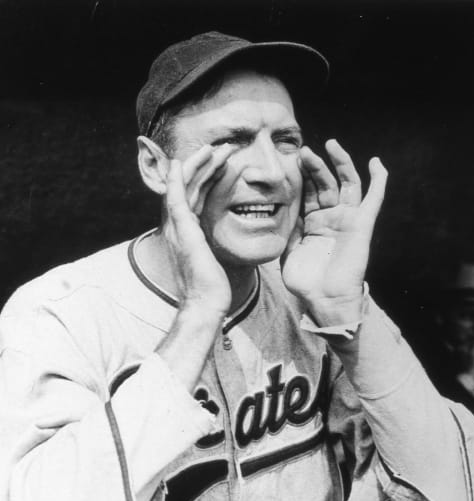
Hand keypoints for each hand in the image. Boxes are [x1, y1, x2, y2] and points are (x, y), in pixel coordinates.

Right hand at [164, 144, 232, 317]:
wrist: (206, 304)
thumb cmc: (212, 288)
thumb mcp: (213, 261)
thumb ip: (213, 246)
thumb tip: (223, 242)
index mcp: (186, 233)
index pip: (194, 196)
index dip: (205, 177)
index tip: (219, 163)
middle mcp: (177, 228)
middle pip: (189, 187)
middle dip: (204, 166)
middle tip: (219, 148)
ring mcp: (177, 229)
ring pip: (185, 187)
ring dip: (198, 166)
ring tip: (214, 148)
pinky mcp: (182, 232)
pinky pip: (177, 199)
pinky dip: (178, 180)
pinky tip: (181, 163)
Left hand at [281, 139, 386, 322]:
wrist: (324, 299)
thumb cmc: (305, 282)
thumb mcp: (287, 252)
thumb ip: (286, 230)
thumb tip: (277, 211)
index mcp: (312, 224)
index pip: (307, 192)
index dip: (301, 176)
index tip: (290, 160)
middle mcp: (331, 218)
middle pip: (325, 183)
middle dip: (315, 166)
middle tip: (304, 151)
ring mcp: (347, 220)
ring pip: (346, 184)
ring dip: (340, 163)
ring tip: (330, 145)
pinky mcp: (362, 225)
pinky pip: (373, 199)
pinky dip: (378, 180)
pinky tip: (377, 163)